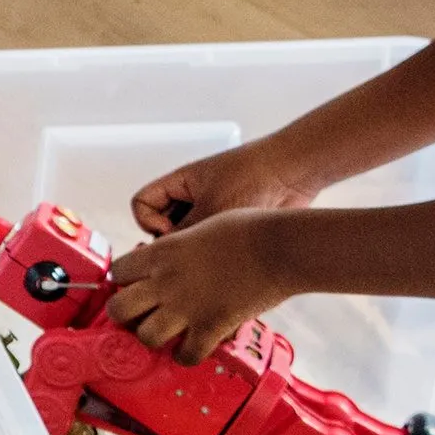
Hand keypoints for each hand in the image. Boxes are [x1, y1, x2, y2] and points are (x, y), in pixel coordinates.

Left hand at [105, 209, 296, 366]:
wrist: (279, 247)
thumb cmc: (247, 229)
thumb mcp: (199, 226)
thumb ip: (179, 246)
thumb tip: (172, 255)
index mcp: (161, 252)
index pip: (117, 272)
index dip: (124, 281)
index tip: (135, 285)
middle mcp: (165, 281)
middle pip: (118, 309)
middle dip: (124, 315)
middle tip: (140, 315)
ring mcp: (186, 307)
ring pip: (146, 337)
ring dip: (154, 338)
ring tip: (166, 334)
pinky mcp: (211, 327)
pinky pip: (185, 355)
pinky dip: (186, 356)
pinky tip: (190, 349)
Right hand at [132, 138, 317, 242]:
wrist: (293, 174)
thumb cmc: (254, 175)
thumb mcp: (212, 207)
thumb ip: (186, 234)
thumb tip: (168, 261)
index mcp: (179, 183)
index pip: (141, 203)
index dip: (148, 221)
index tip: (169, 233)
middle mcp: (191, 198)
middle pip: (162, 225)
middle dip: (173, 241)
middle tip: (189, 253)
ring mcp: (210, 213)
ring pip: (187, 239)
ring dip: (197, 248)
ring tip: (215, 253)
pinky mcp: (230, 229)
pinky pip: (211, 246)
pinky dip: (215, 254)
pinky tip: (229, 257)